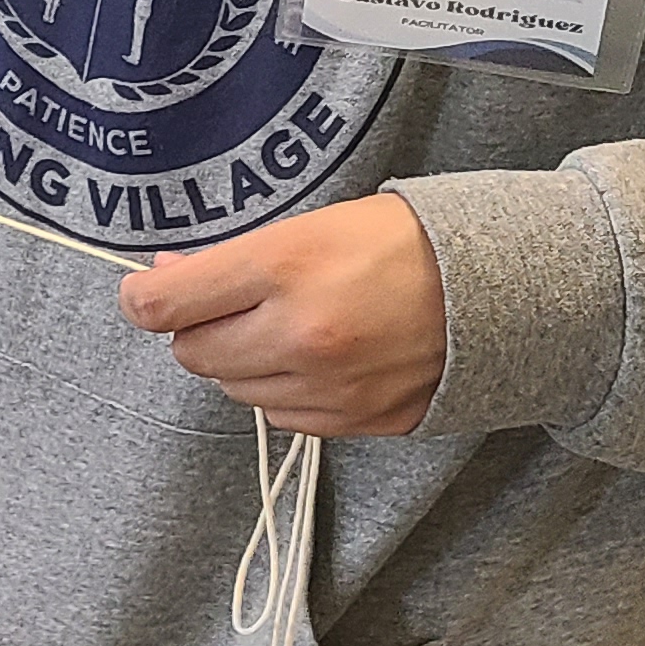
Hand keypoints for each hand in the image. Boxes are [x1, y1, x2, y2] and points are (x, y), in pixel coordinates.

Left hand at [120, 193, 449, 436]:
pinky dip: (285, 390)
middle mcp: (301, 333)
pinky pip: (284, 416)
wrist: (502, 287)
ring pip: (234, 389)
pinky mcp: (357, 420)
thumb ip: (231, 261)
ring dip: (242, 361)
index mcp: (284, 267)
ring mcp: (330, 385)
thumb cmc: (401, 243)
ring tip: (286, 327)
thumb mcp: (310, 225)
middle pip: (191, 353)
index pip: (163, 306)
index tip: (146, 293)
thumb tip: (163, 281)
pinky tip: (317, 359)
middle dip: (198, 328)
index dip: (143, 299)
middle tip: (230, 305)